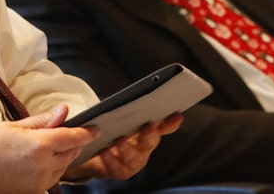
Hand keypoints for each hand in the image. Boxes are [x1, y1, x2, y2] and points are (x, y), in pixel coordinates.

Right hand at [0, 105, 99, 193]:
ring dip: (62, 157)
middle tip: (65, 132)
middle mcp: (42, 166)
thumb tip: (64, 111)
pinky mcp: (31, 193)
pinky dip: (52, 169)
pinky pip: (51, 180)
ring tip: (46, 147)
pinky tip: (40, 162)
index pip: (73, 138)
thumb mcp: (15, 126)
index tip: (96, 128)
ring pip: (62, 168)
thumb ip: (43, 121)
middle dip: (72, 143)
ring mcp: (37, 183)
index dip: (87, 132)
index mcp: (39, 146)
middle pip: (70, 153)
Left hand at [63, 113, 183, 182]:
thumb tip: (138, 102)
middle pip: (150, 142)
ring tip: (120, 139)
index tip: (177, 116)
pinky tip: (104, 151)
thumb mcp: (124, 121)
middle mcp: (143, 149)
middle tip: (149, 127)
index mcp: (147, 134)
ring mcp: (131, 162)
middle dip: (150, 135)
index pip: (163, 127)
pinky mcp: (118, 171)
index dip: (170, 123)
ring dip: (127, 148)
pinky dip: (110, 159)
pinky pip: (116, 167)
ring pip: (133, 157)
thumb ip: (132, 112)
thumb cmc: (114, 134)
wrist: (96, 155)